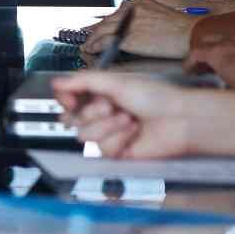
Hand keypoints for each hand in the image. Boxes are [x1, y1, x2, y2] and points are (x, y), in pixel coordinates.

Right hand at [49, 72, 196, 159]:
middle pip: (72, 119)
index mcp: (100, 94)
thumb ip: (82, 81)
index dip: (65, 100)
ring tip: (128, 119)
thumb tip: (56, 83)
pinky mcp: (116, 152)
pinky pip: (102, 149)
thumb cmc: (156, 98)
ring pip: (84, 136)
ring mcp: (108, 134)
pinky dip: (119, 138)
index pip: (68, 99)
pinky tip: (133, 132)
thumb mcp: (115, 82)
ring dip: (108, 125)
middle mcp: (101, 114)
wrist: (178, 121)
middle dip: (92, 112)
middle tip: (111, 106)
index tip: (70, 99)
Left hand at [78, 0, 234, 59]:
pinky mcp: (128, 37)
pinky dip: (95, 46)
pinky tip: (91, 50)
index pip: (119, 11)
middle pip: (108, 20)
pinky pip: (105, 41)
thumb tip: (142, 22)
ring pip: (103, 30)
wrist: (195, 35)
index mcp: (144, 1)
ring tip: (86, 46)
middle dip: (96, 30)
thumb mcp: (168, 12)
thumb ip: (152, 13)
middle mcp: (134, 8)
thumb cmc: (187, 29)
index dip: (107, 21)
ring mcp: (130, 22)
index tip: (99, 26)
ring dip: (92, 39)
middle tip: (88, 36)